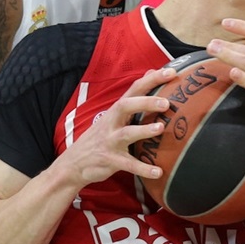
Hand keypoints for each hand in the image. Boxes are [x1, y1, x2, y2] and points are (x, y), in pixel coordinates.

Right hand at [58, 69, 173, 186]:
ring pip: (126, 134)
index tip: (171, 72)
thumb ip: (133, 97)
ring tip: (160, 128)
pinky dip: (142, 168)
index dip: (151, 80)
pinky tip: (158, 172)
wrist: (73, 164)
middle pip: (126, 106)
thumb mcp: (113, 115)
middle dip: (145, 102)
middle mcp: (112, 123)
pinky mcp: (110, 160)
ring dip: (143, 130)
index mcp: (116, 111)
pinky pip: (128, 164)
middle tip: (166, 103)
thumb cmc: (100, 137)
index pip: (134, 89)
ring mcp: (110, 141)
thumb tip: (150, 73)